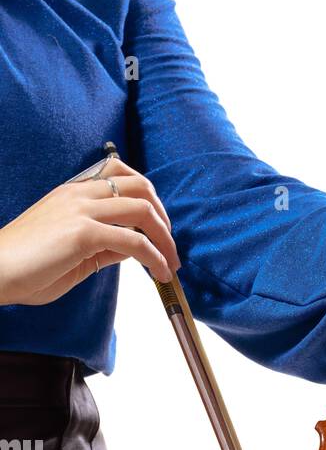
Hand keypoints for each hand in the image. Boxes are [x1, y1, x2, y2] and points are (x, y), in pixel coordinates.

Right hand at [0, 156, 179, 306]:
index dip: (149, 200)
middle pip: (140, 186)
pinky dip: (155, 257)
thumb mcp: (75, 252)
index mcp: (74, 192)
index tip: (159, 229)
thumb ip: (104, 245)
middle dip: (164, 215)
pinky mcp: (83, 233)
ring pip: (143, 209)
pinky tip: (160, 272)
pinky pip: (133, 240)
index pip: (121, 177)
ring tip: (172, 262)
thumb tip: (133, 247)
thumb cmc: (28, 267)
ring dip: (166, 238)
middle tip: (171, 245)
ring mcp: (81, 210)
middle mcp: (79, 193)